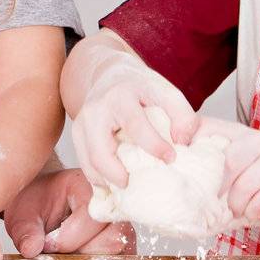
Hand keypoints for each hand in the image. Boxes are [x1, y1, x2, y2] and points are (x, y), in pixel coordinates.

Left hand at [4, 168, 135, 257]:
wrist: (45, 202)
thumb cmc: (37, 203)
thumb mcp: (23, 214)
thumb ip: (26, 231)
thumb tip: (32, 249)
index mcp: (86, 185)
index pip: (91, 218)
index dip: (67, 239)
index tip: (47, 245)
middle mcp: (111, 202)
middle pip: (112, 238)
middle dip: (81, 253)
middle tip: (59, 253)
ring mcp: (122, 221)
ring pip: (120, 252)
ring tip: (69, 254)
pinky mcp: (125, 240)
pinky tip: (80, 259)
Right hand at [73, 63, 196, 188]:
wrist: (110, 75)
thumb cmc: (140, 88)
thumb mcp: (166, 91)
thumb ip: (183, 115)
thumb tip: (182, 142)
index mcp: (121, 96)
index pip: (136, 125)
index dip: (154, 146)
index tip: (170, 158)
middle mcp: (97, 109)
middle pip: (100, 153)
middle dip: (119, 175)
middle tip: (138, 183)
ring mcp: (82, 122)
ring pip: (90, 163)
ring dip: (108, 181)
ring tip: (128, 184)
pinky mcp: (77, 134)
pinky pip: (85, 163)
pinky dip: (99, 178)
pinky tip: (115, 181)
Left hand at [190, 117, 259, 224]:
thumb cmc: (256, 172)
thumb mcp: (231, 159)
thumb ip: (206, 161)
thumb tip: (172, 171)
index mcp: (235, 131)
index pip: (204, 129)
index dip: (190, 146)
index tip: (181, 167)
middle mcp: (256, 138)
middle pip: (227, 163)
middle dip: (216, 188)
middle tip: (212, 202)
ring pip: (244, 186)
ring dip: (235, 205)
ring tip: (234, 209)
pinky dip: (252, 212)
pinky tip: (251, 211)